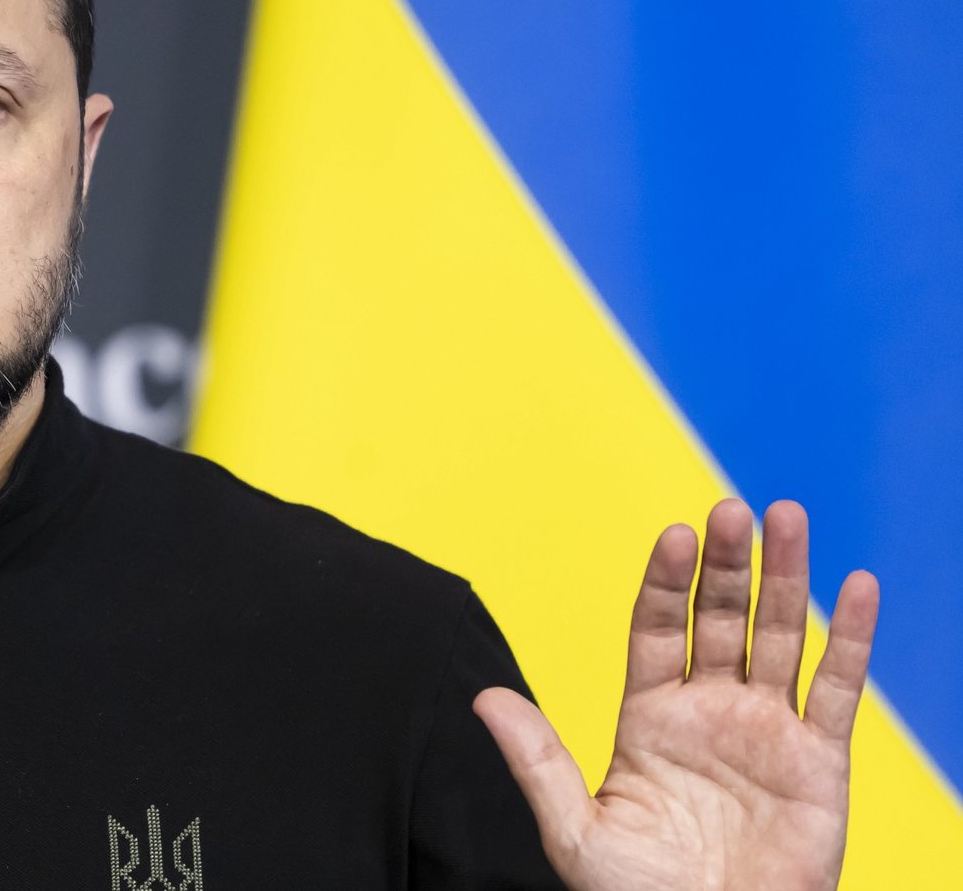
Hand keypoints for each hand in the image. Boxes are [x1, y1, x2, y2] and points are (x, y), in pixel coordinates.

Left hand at [474, 499, 878, 889]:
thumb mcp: (576, 829)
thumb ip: (538, 759)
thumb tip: (482, 696)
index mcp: (648, 718)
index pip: (655, 628)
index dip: (665, 581)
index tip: (673, 535)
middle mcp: (708, 711)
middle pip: (719, 619)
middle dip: (726, 565)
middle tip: (731, 509)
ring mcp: (765, 731)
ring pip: (779, 638)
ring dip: (786, 578)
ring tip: (787, 516)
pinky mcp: (819, 763)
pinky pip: (837, 690)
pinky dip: (851, 639)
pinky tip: (857, 586)